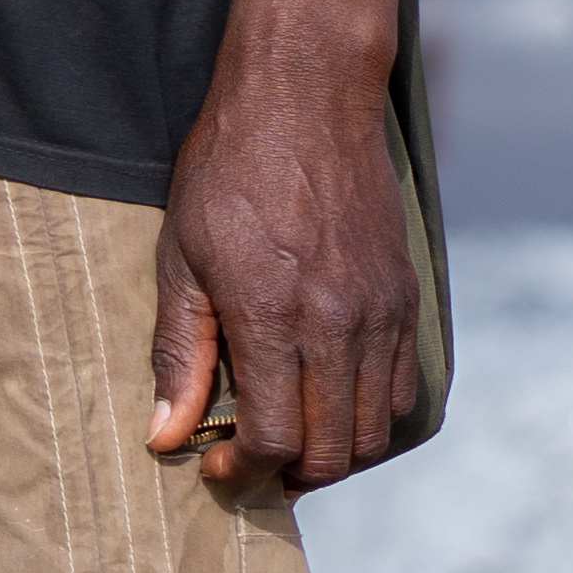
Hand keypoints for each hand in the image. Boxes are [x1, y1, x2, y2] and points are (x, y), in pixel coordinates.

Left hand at [146, 31, 425, 494]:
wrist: (306, 97)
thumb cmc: (228, 169)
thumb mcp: (181, 255)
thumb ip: (178, 351)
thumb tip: (166, 433)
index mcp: (273, 317)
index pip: (273, 441)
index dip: (242, 472)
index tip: (215, 466)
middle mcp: (338, 325)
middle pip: (332, 451)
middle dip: (290, 475)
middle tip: (253, 464)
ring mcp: (382, 313)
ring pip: (376, 431)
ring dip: (335, 453)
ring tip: (293, 439)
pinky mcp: (407, 297)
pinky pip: (405, 388)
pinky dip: (373, 415)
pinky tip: (334, 400)